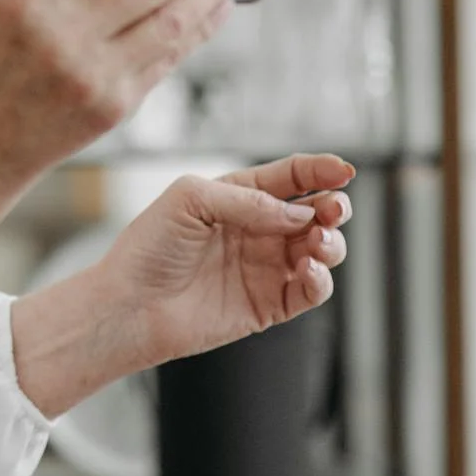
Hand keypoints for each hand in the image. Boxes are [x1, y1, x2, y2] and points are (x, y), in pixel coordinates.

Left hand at [97, 153, 354, 366]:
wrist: (130, 305)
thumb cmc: (150, 247)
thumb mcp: (191, 199)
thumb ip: (247, 199)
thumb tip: (300, 212)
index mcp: (236, 197)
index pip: (289, 178)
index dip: (319, 170)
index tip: (344, 170)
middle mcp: (256, 230)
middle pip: (314, 213)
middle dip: (333, 207)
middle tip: (334, 210)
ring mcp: (265, 267)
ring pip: (321, 250)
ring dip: (331, 243)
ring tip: (318, 242)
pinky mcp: (269, 305)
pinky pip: (311, 290)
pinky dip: (321, 279)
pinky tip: (308, 269)